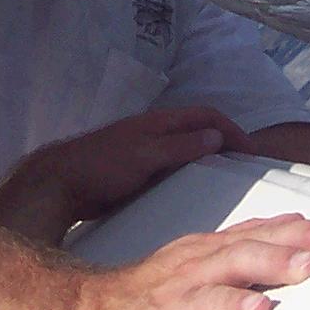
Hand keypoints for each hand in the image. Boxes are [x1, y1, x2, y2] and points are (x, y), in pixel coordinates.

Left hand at [0, 108, 253, 234]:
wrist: (57, 183)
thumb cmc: (100, 166)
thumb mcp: (144, 156)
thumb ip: (179, 146)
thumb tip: (215, 137)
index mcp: (159, 122)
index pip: (207, 116)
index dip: (233, 130)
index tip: (252, 152)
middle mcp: (154, 131)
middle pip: (198, 130)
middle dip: (224, 142)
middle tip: (244, 167)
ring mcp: (144, 150)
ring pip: (185, 148)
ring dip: (206, 158)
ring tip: (224, 181)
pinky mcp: (135, 169)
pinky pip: (171, 165)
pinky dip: (188, 172)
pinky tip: (190, 193)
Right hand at [68, 213, 309, 309]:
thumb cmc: (150, 289)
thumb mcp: (200, 255)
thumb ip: (246, 244)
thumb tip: (296, 228)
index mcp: (206, 254)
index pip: (255, 236)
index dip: (293, 234)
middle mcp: (190, 274)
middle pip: (237, 260)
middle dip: (275, 260)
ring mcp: (165, 307)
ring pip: (201, 302)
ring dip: (230, 305)